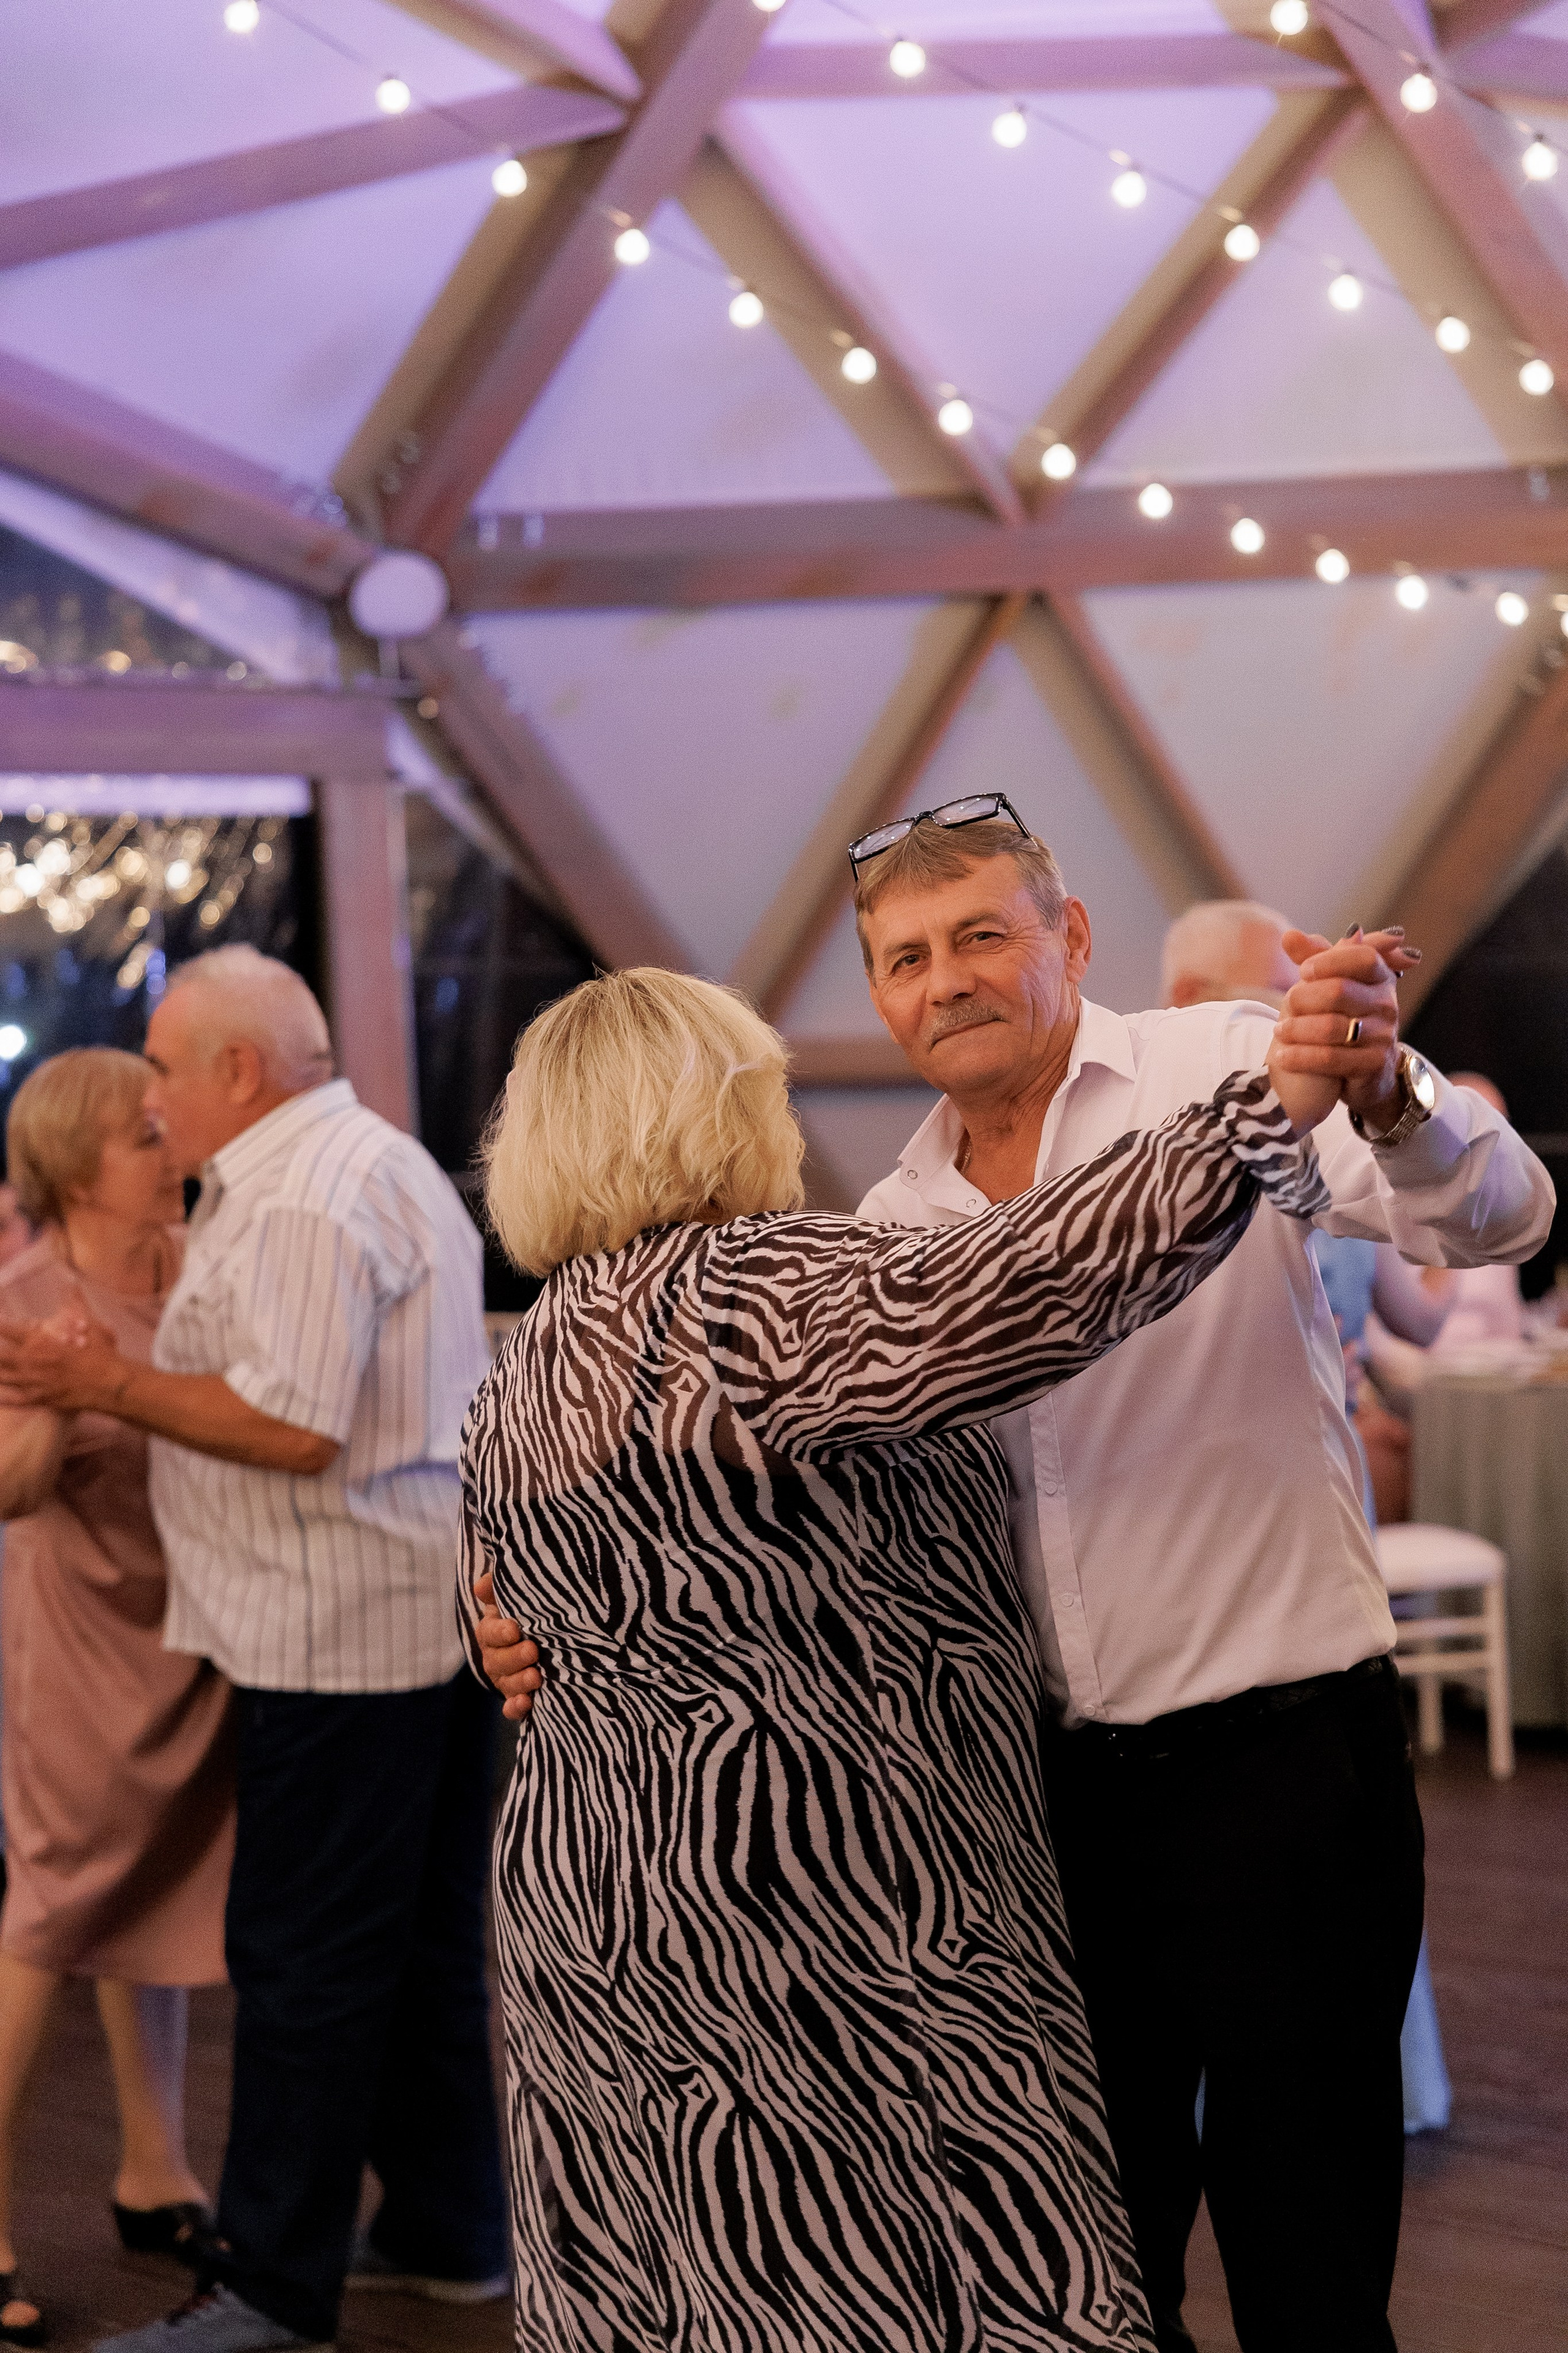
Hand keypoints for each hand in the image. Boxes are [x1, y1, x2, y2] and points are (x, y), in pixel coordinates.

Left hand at [0, 1308, 128, 1414]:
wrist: (109, 1382)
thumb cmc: (98, 1351)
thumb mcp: (88, 1321)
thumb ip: (74, 1302)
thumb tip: (71, 1283)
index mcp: (37, 1341)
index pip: (6, 1330)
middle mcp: (29, 1361)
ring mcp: (32, 1382)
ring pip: (2, 1377)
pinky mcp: (40, 1399)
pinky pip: (14, 1400)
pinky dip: (3, 1398)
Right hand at [473, 1569, 541, 1720]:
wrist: (549, 1634)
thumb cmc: (529, 1610)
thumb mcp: (514, 1597)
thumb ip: (497, 1589)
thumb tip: (480, 1586)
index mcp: (491, 1631)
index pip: (488, 1633)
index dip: (499, 1632)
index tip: (514, 1629)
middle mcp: (494, 1657)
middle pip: (496, 1661)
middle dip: (514, 1657)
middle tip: (533, 1650)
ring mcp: (505, 1679)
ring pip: (506, 1684)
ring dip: (519, 1682)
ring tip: (537, 1676)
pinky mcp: (518, 1697)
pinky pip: (511, 1707)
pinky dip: (516, 1707)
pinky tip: (526, 1704)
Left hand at [1268, 926, 1422, 1135]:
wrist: (1362, 1073)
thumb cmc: (1341, 1019)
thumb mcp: (1329, 985)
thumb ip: (1312, 959)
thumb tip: (1289, 936)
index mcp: (1380, 977)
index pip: (1364, 957)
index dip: (1330, 960)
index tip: (1304, 971)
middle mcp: (1387, 1004)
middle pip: (1340, 991)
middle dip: (1304, 997)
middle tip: (1288, 1004)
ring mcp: (1384, 1036)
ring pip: (1331, 1026)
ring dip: (1296, 1028)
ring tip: (1279, 1031)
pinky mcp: (1373, 1065)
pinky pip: (1329, 1058)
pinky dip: (1299, 1056)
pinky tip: (1282, 1057)